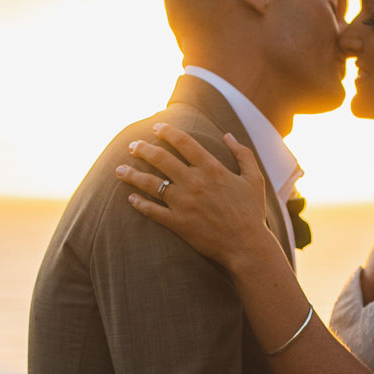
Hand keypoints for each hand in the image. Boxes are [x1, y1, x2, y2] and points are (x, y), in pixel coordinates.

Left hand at [119, 123, 278, 271]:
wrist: (247, 246)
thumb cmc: (251, 212)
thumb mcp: (254, 179)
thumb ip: (243, 153)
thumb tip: (228, 135)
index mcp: (212, 168)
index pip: (183, 142)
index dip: (167, 132)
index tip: (156, 127)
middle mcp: (194, 182)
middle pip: (161, 158)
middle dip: (142, 149)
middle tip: (132, 145)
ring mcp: (184, 203)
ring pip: (151, 183)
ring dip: (132, 174)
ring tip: (119, 169)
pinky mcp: (178, 223)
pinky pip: (152, 211)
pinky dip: (139, 204)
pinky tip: (130, 198)